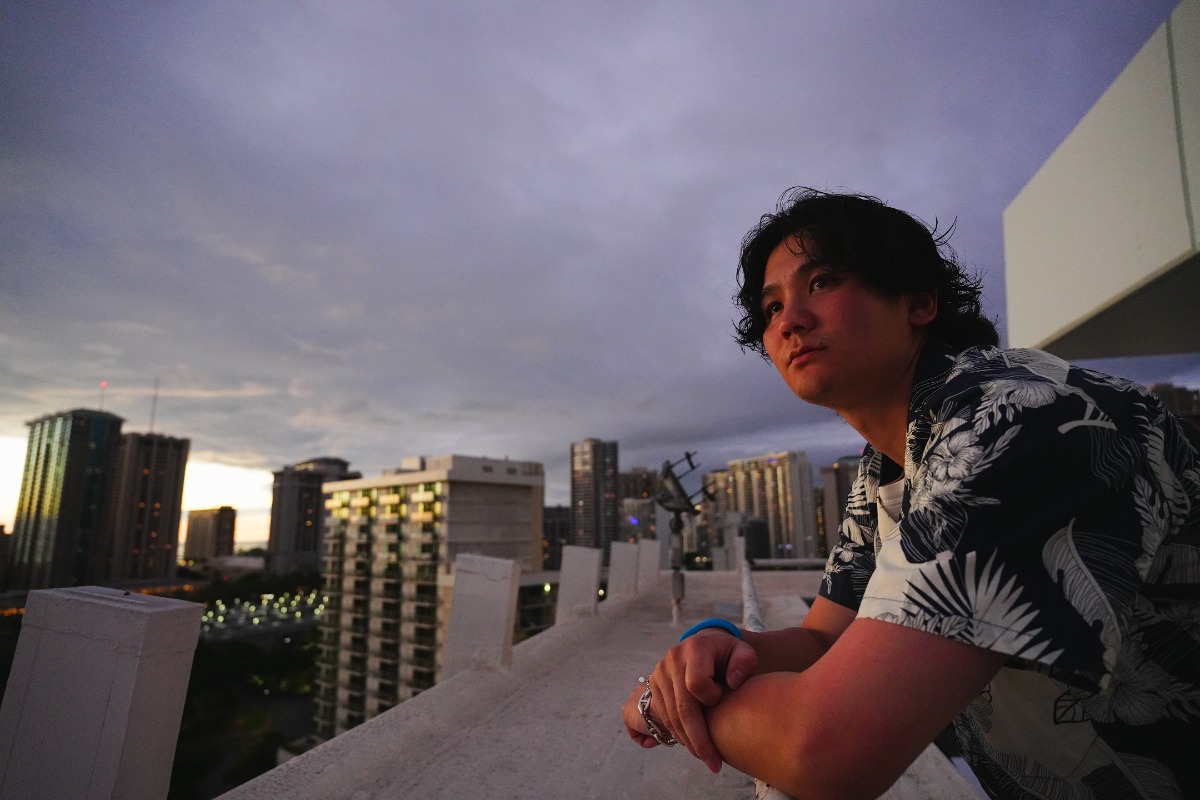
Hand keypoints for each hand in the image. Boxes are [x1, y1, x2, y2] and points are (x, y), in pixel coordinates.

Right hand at [635, 629, 758, 772]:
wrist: (706, 644)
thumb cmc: (728, 653)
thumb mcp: (743, 651)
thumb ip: (744, 662)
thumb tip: (733, 683)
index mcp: (695, 648)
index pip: (696, 682)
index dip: (711, 697)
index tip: (723, 699)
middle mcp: (673, 660)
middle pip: (682, 707)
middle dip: (699, 739)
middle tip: (715, 763)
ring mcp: (660, 673)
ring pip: (671, 716)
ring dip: (688, 742)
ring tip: (708, 759)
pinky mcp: (654, 686)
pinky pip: (664, 717)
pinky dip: (679, 735)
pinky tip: (694, 746)